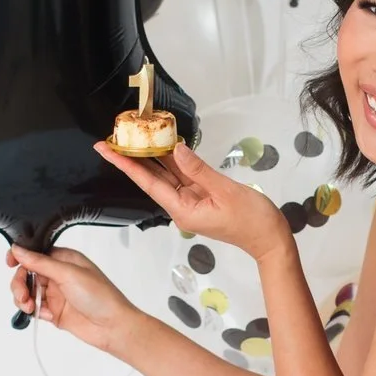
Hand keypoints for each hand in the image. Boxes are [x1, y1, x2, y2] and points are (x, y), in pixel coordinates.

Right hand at [5, 243, 139, 355]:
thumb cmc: (102, 297)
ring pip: (27, 292)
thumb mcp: (68, 274)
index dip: (20, 257)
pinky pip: (34, 309)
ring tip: (30, 306)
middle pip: (26, 274)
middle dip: (19, 283)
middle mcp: (58, 275)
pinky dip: (33, 312)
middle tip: (22, 295)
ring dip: (23, 299)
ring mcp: (56, 294)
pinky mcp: (54, 311)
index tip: (10, 263)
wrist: (113, 327)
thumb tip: (19, 250)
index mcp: (64, 259)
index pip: (34, 253)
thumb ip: (40, 262)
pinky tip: (45, 314)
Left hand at [93, 137, 290, 260]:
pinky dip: (174, 161)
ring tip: (132, 137)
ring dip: (151, 157)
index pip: (148, 182)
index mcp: (182, 209)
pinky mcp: (202, 197)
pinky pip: (183, 176)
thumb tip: (175, 149)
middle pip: (152, 178)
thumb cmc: (252, 219)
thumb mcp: (226, 191)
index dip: (126, 164)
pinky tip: (165, 145)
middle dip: (132, 158)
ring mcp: (191, 201)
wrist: (270, 238)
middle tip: (111, 138)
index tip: (105, 150)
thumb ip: (198, 169)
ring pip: (167, 175)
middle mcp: (181, 206)